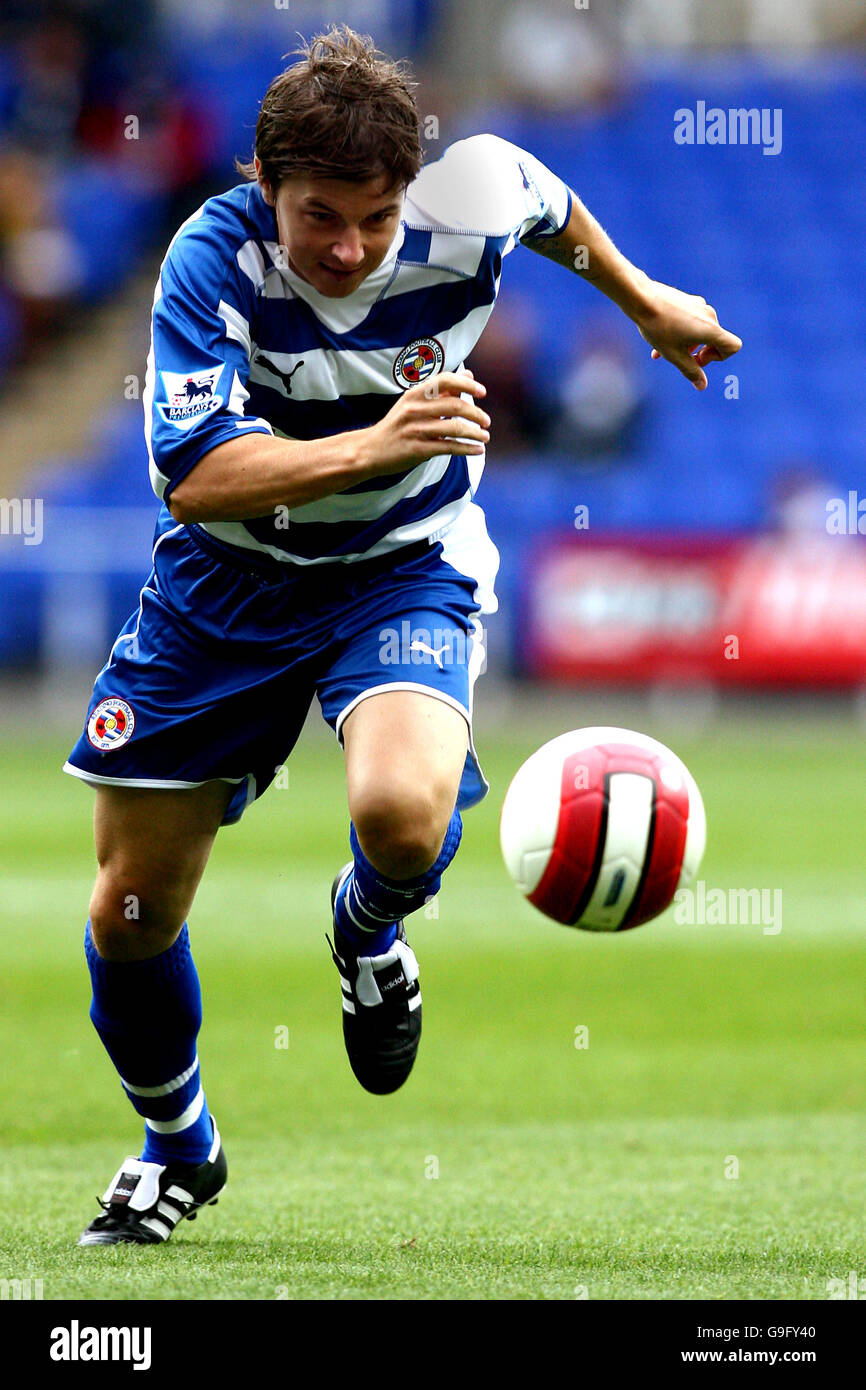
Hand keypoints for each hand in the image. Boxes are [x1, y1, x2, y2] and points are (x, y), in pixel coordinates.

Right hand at [360, 371, 489, 474]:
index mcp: (415, 394)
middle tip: (486, 422)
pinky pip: (449, 447)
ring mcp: (416, 430)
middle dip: (476, 414)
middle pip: (455, 406)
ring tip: (485, 437)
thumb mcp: (414, 403)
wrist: (370, 450)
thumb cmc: (397, 425)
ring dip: (475, 433)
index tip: (483, 392)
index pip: (445, 380)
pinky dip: (467, 449)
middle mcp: (415, 409)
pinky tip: (478, 450)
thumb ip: (442, 390)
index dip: (467, 384)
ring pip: (455, 428)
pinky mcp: (418, 449)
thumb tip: (468, 375)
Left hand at [634, 279, 741, 389]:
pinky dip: (681, 332)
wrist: (642, 299)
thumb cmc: (658, 328)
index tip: (698, 358)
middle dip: (698, 353)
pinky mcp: (689, 300)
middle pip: (714, 340)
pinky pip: (691, 320)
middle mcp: (710, 316)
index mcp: (710, 330)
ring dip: (687, 344)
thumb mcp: (674, 355)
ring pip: (700, 331)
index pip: (733, 346)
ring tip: (663, 350)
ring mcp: (699, 306)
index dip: (719, 357)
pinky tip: (660, 338)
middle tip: (681, 357)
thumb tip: (702, 386)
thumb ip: (691, 371)